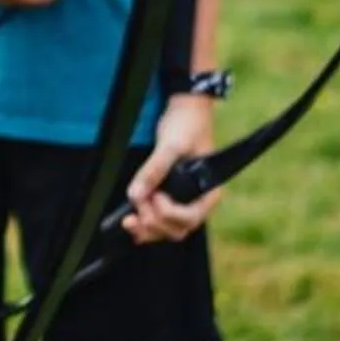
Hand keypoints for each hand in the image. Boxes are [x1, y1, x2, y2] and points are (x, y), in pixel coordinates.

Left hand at [125, 96, 219, 243]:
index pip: (190, 217)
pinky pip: (161, 219)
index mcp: (209, 191)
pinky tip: (131, 221)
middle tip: (137, 207)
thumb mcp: (170, 145)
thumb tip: (135, 194)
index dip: (169, 213)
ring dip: (148, 229)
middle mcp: (199, 200)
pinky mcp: (172, 197)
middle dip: (155, 224)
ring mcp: (185, 200)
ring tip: (129, 220)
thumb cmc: (186, 125)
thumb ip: (154, 169)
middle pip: (178, 229)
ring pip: (168, 229)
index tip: (156, 195)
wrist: (185, 111)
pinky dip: (146, 224)